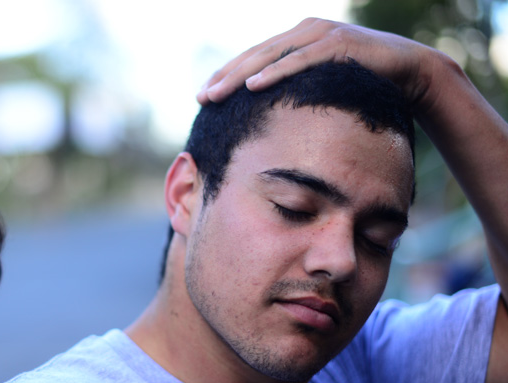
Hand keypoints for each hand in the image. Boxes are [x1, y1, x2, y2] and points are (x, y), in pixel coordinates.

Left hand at [197, 17, 444, 109]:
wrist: (412, 72)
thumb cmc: (363, 86)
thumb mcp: (322, 89)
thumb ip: (297, 93)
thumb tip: (268, 120)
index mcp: (296, 41)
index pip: (253, 59)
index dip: (226, 77)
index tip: (202, 97)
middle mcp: (305, 32)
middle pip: (255, 56)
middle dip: (225, 77)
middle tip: (200, 98)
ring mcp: (321, 34)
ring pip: (271, 56)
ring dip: (241, 75)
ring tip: (216, 94)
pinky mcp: (340, 43)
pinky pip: (301, 60)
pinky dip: (277, 73)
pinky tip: (254, 86)